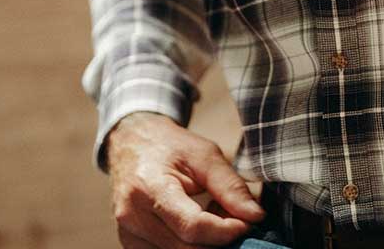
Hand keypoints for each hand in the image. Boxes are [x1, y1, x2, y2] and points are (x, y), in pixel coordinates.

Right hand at [106, 111, 265, 247]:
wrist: (131, 144)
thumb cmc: (170, 146)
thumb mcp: (205, 155)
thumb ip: (230, 186)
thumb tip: (255, 216)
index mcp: (149, 187)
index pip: (192, 226)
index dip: (225, 230)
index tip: (247, 222)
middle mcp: (132, 215)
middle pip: (187, 248)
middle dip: (219, 240)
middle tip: (236, 219)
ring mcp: (128, 233)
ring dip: (205, 244)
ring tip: (213, 216)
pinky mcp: (130, 244)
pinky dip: (189, 246)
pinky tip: (197, 225)